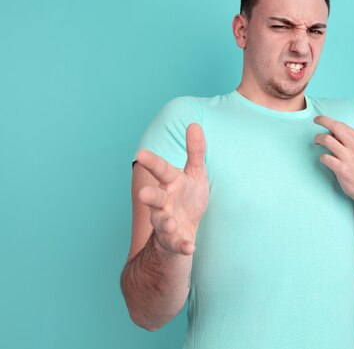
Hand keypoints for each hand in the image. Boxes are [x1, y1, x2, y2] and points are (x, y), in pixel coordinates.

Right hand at [136, 124, 208, 255]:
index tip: (140, 153)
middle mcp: (164, 202)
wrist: (183, 229)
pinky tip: (189, 247)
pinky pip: (177, 244)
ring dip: (165, 223)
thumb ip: (195, 151)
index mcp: (171, 183)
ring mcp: (167, 222)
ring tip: (170, 224)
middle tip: (142, 194)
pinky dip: (182, 246)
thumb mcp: (195, 173)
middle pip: (155, 198)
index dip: (152, 162)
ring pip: (162, 223)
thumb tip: (195, 124)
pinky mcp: (174, 240)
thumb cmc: (187, 196)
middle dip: (150, 196)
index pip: (161, 170)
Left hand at [313, 116, 353, 204]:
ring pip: (327, 140)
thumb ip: (349, 141)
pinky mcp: (342, 170)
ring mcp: (348, 158)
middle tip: (315, 121)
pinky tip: (324, 159)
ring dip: (318, 139)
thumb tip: (331, 133)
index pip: (341, 124)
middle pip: (335, 127)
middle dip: (322, 121)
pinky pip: (325, 158)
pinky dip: (321, 157)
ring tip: (316, 142)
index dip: (328, 120)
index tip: (319, 119)